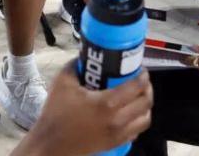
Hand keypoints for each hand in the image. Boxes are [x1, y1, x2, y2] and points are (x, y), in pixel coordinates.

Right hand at [16, 62, 151, 155]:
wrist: (50, 144)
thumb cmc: (56, 113)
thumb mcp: (63, 82)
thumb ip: (75, 65)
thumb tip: (85, 56)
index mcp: (106, 103)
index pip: (136, 87)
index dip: (143, 76)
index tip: (141, 70)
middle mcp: (117, 120)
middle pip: (146, 103)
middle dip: (148, 89)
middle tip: (141, 81)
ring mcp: (118, 134)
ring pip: (145, 120)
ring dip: (145, 107)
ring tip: (138, 98)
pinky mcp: (114, 144)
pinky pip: (136, 132)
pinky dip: (138, 121)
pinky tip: (129, 115)